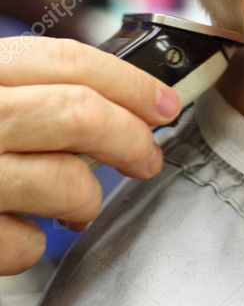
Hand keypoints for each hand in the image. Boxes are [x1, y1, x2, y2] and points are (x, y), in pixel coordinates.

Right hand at [0, 37, 179, 273]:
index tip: (165, 104)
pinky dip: (31, 245)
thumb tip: (132, 102)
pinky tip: (15, 232)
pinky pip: (23, 245)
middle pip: (77, 115)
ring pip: (64, 181)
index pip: (64, 60)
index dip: (129, 81)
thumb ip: (32, 92)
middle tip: (146, 159)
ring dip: (85, 199)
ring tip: (74, 204)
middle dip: (130, 139)